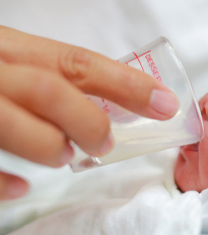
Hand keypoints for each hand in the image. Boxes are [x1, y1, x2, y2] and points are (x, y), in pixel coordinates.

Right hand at [0, 25, 178, 199]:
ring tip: (63, 157)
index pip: (79, 62)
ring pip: (14, 125)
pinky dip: (2, 182)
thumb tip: (117, 103)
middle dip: (89, 122)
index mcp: (9, 46)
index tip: (165, 104)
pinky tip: (21, 188)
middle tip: (104, 143)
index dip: (127, 84)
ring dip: (51, 148)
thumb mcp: (11, 59)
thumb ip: (53, 76)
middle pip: (50, 91)